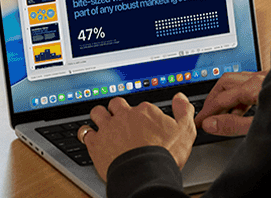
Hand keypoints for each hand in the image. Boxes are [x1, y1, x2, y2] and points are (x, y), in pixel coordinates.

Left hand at [81, 93, 195, 181]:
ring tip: (103, 123)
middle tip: (121, 119)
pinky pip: (85, 132)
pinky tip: (91, 137)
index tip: (143, 122)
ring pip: (98, 112)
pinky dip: (87, 134)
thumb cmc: (165, 154)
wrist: (146, 172)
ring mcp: (108, 128)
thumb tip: (180, 98)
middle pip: (116, 104)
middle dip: (117, 109)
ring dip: (100, 116)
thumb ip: (184, 111)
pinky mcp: (96, 142)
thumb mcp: (185, 131)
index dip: (142, 115)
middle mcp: (124, 115)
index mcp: (144, 111)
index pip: (140, 106)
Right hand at [196, 70, 265, 137]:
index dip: (207, 112)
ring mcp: (267, 79)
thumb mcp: (261, 127)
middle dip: (213, 99)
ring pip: (238, 82)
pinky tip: (239, 110)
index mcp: (256, 86)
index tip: (198, 122)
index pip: (222, 97)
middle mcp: (261, 78)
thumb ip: (234, 125)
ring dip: (226, 98)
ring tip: (221, 116)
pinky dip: (240, 97)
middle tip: (206, 115)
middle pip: (226, 82)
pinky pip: (250, 86)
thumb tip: (210, 124)